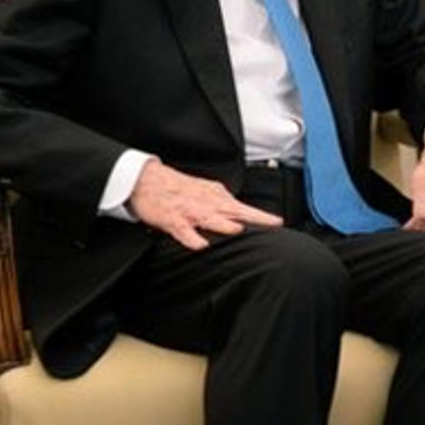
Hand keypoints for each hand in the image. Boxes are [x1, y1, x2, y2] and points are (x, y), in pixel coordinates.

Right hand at [128, 159, 280, 249]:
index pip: (243, 207)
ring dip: (223, 224)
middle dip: (253, 218)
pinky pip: (183, 231)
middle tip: (272, 224)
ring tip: (237, 230)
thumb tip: (242, 215)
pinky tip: (201, 245)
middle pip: (234, 211)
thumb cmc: (178, 188)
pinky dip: (192, 238)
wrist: (146, 179)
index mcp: (216, 196)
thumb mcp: (206, 191)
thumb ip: (224, 203)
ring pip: (210, 218)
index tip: (278, 222)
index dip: (262, 216)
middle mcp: (206, 203)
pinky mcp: (172, 220)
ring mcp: (189, 211)